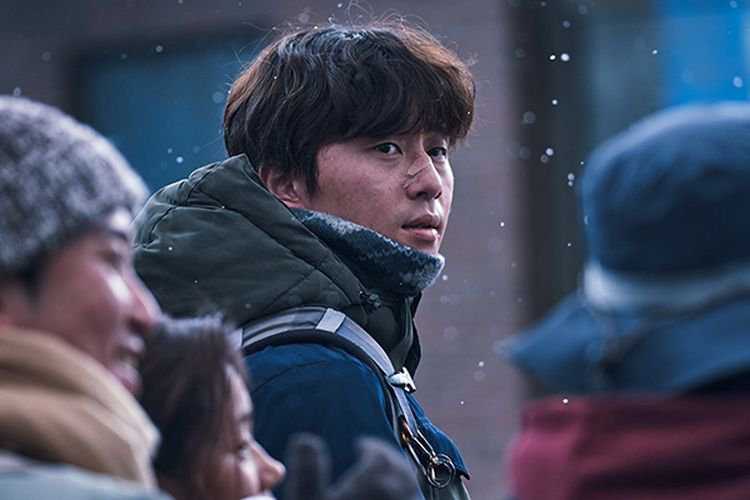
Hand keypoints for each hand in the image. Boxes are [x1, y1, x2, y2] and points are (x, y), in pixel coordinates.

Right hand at [285, 433, 420, 499]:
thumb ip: (308, 471)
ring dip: (400, 477)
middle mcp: (399, 496)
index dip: (370, 448)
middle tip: (376, 455)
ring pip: (411, 489)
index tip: (361, 445)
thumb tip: (305, 438)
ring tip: (387, 476)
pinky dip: (406, 494)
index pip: (380, 457)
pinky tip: (393, 498)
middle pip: (400, 471)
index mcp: (376, 484)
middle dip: (388, 459)